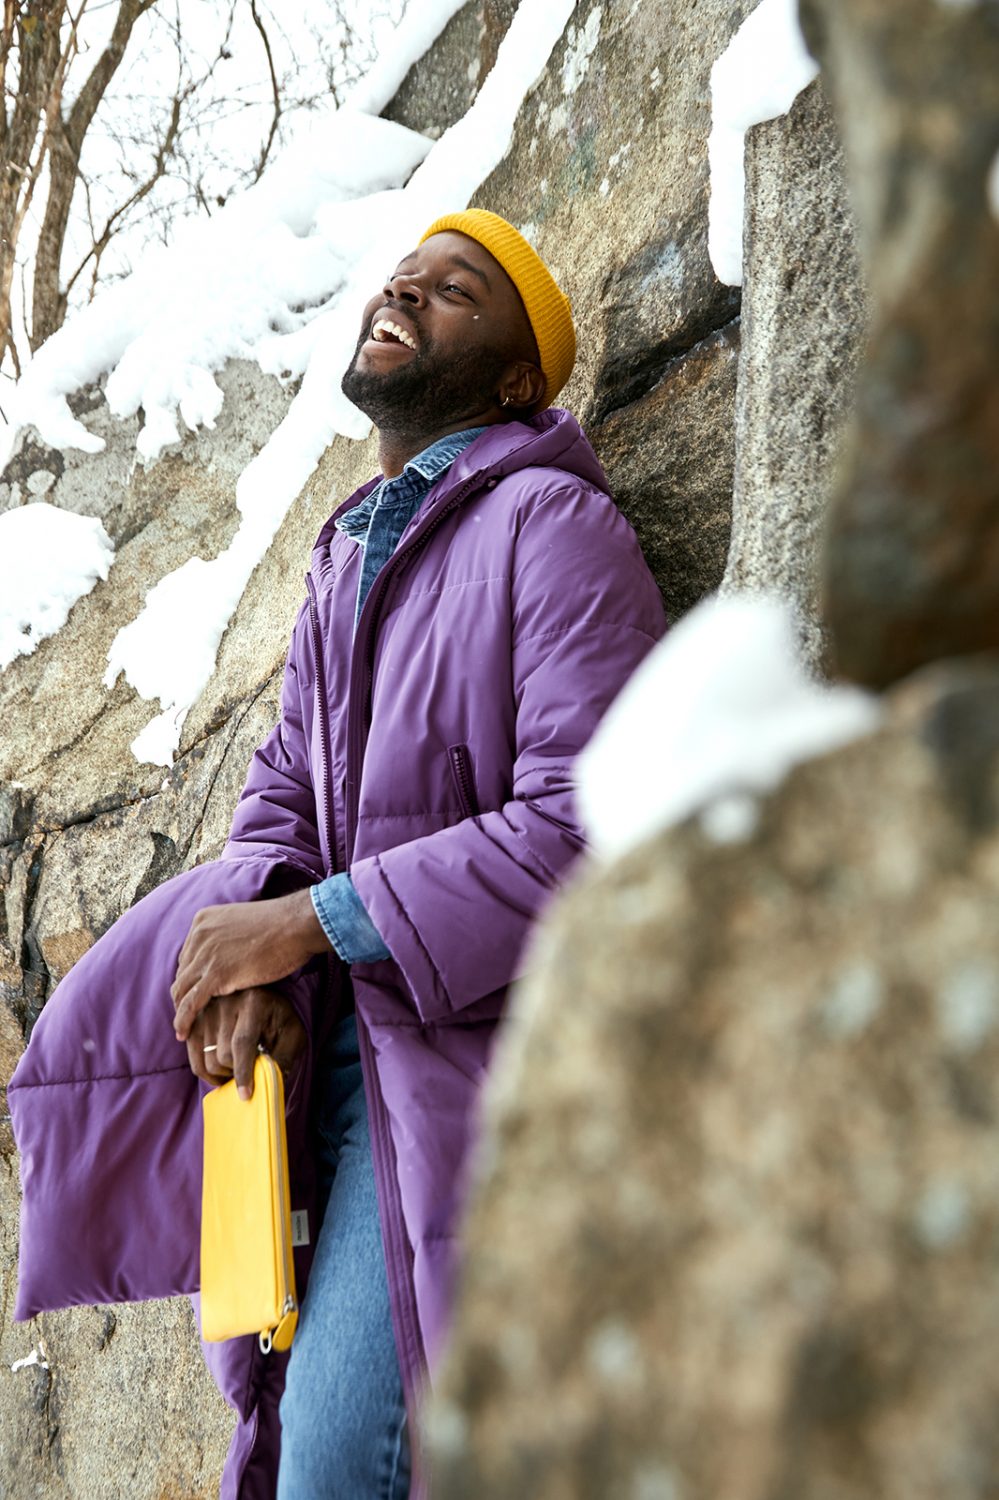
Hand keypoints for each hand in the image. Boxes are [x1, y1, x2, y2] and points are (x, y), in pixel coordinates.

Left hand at [172, 889, 329, 1040]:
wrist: (296, 925)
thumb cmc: (282, 925)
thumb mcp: (245, 925)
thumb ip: (231, 938)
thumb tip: (233, 955)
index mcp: (204, 920)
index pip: (188, 955)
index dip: (192, 977)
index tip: (196, 994)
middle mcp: (199, 935)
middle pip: (183, 973)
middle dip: (184, 995)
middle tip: (189, 1016)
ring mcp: (205, 954)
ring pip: (181, 990)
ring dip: (180, 1012)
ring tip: (183, 1030)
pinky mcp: (216, 974)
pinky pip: (190, 1003)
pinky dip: (184, 1020)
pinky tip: (184, 1034)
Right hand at [186, 986, 306, 1099]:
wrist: (261, 997)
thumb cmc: (280, 1019)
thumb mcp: (293, 1034)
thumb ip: (284, 1058)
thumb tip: (270, 1086)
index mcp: (254, 1001)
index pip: (242, 1043)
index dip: (244, 1072)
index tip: (245, 1095)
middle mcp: (226, 1001)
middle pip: (223, 1055)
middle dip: (236, 1073)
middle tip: (249, 1075)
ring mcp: (206, 1009)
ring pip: (207, 1060)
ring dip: (222, 1073)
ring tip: (237, 1069)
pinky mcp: (193, 1020)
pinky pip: (194, 1057)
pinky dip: (206, 1071)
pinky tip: (221, 1069)